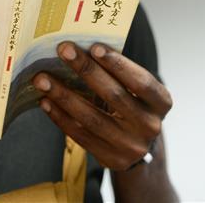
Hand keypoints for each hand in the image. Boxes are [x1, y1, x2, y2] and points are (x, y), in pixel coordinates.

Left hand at [32, 42, 171, 170]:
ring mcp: (130, 146)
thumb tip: (83, 50)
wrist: (138, 149)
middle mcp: (150, 126)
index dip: (119, 64)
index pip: (141, 81)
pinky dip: (60, 116)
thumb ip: (120, 75)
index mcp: (162, 103)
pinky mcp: (110, 159)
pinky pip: (80, 135)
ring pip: (92, 118)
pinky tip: (46, 101)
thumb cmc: (134, 107)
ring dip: (64, 95)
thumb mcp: (138, 92)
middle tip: (64, 50)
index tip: (94, 46)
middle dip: (86, 70)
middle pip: (114, 96)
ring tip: (43, 78)